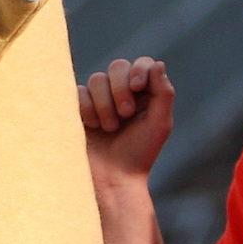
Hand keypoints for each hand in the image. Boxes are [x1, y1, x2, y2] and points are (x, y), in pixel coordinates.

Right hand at [80, 57, 173, 191]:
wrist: (112, 179)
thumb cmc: (140, 154)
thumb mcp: (160, 124)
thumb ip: (163, 93)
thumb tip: (158, 64)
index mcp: (146, 93)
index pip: (143, 63)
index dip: (139, 69)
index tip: (137, 86)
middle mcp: (123, 92)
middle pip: (118, 66)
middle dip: (120, 88)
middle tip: (125, 114)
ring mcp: (100, 99)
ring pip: (97, 79)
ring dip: (104, 103)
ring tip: (110, 128)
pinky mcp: (80, 109)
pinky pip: (78, 92)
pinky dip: (87, 108)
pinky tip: (93, 127)